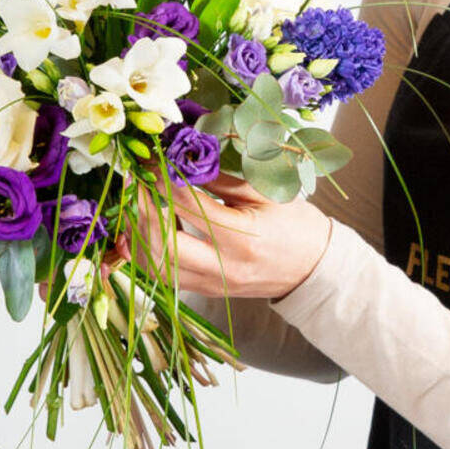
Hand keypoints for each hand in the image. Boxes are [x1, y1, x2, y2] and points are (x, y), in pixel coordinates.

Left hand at [125, 169, 332, 301]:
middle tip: (135, 182)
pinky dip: (146, 252)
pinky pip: (165, 276)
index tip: (152, 159)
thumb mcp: (266, 193)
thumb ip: (222, 178)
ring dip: (138, 233)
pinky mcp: (208, 291)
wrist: (314, 268)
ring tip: (135, 203)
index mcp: (243, 237)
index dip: (164, 178)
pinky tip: (143, 228)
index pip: (189, 204)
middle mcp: (224, 266)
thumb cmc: (296, 225)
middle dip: (142, 209)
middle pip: (164, 243)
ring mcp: (214, 284)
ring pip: (157, 266)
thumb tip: (183, 157)